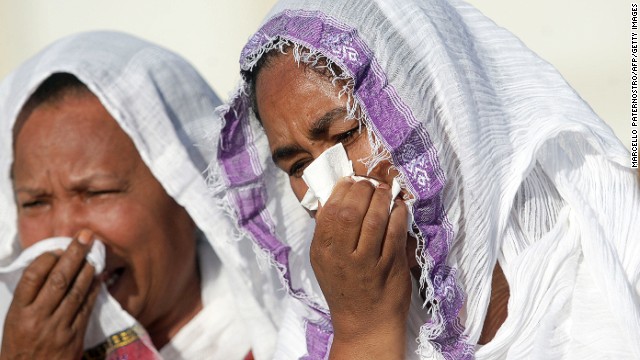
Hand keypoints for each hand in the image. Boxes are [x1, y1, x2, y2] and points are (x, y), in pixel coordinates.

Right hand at [1, 230, 100, 359]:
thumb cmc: (19, 350)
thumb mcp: (13, 324)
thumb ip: (29, 300)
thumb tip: (49, 269)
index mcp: (18, 314)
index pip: (32, 277)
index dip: (46, 259)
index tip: (57, 248)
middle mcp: (38, 318)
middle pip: (59, 279)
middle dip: (74, 254)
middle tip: (85, 236)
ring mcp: (58, 328)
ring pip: (76, 291)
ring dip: (87, 270)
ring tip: (94, 254)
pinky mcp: (75, 337)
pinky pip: (87, 307)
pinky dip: (93, 290)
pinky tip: (97, 278)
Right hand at [310, 178, 410, 359]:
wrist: (365, 324)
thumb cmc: (345, 288)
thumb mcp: (325, 262)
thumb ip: (327, 232)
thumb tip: (329, 198)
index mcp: (323, 251)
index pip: (329, 210)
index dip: (342, 190)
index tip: (351, 181)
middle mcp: (341, 256)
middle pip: (350, 211)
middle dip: (363, 190)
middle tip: (370, 184)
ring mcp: (367, 262)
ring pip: (374, 219)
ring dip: (381, 199)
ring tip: (384, 191)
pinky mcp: (390, 266)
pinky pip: (395, 232)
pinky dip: (398, 214)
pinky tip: (398, 208)